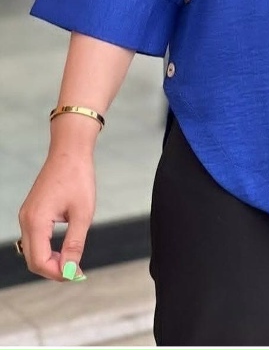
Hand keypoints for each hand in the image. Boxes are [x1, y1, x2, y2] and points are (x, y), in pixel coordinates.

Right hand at [18, 150, 95, 281]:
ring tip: (74, 261)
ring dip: (51, 261)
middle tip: (77, 271)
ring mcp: (26, 216)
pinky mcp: (32, 212)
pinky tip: (64, 249)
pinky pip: (34, 239)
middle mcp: (26, 220)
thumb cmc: (78, 178)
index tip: (78, 275)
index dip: (58, 274)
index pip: (39, 261)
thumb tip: (71, 271)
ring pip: (33, 251)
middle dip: (54, 270)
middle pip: (33, 260)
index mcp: (36, 221)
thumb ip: (74, 244)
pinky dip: (47, 249)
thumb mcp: (82, 213)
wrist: (70, 152)